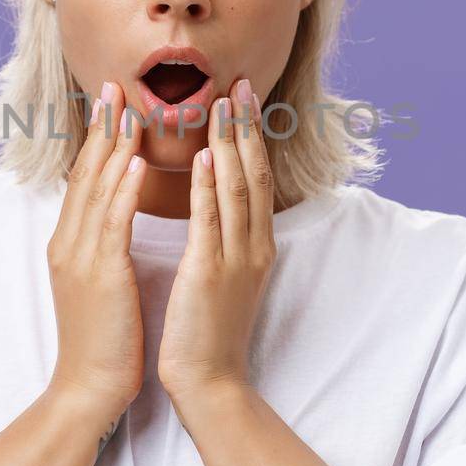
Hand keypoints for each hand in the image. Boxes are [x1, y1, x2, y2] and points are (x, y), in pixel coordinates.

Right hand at [46, 81, 148, 420]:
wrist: (87, 390)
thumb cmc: (103, 340)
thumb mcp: (98, 283)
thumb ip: (103, 246)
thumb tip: (117, 214)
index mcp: (70, 244)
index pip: (84, 179)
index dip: (97, 138)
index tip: (111, 102)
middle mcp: (69, 243)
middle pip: (85, 173)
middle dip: (101, 127)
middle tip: (114, 85)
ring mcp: (80, 258)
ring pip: (97, 190)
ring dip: (114, 146)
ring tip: (129, 108)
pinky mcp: (99, 276)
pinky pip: (112, 224)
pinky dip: (122, 189)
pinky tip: (134, 162)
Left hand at [157, 77, 275, 402]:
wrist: (210, 382)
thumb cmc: (208, 332)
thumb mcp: (224, 276)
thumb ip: (226, 239)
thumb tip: (217, 201)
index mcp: (256, 246)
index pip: (258, 178)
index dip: (252, 137)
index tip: (242, 98)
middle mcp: (254, 246)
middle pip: (255, 174)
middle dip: (247, 126)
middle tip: (240, 83)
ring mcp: (236, 259)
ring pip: (238, 188)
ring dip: (231, 142)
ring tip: (223, 102)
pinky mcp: (212, 273)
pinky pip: (212, 220)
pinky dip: (210, 185)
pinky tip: (207, 155)